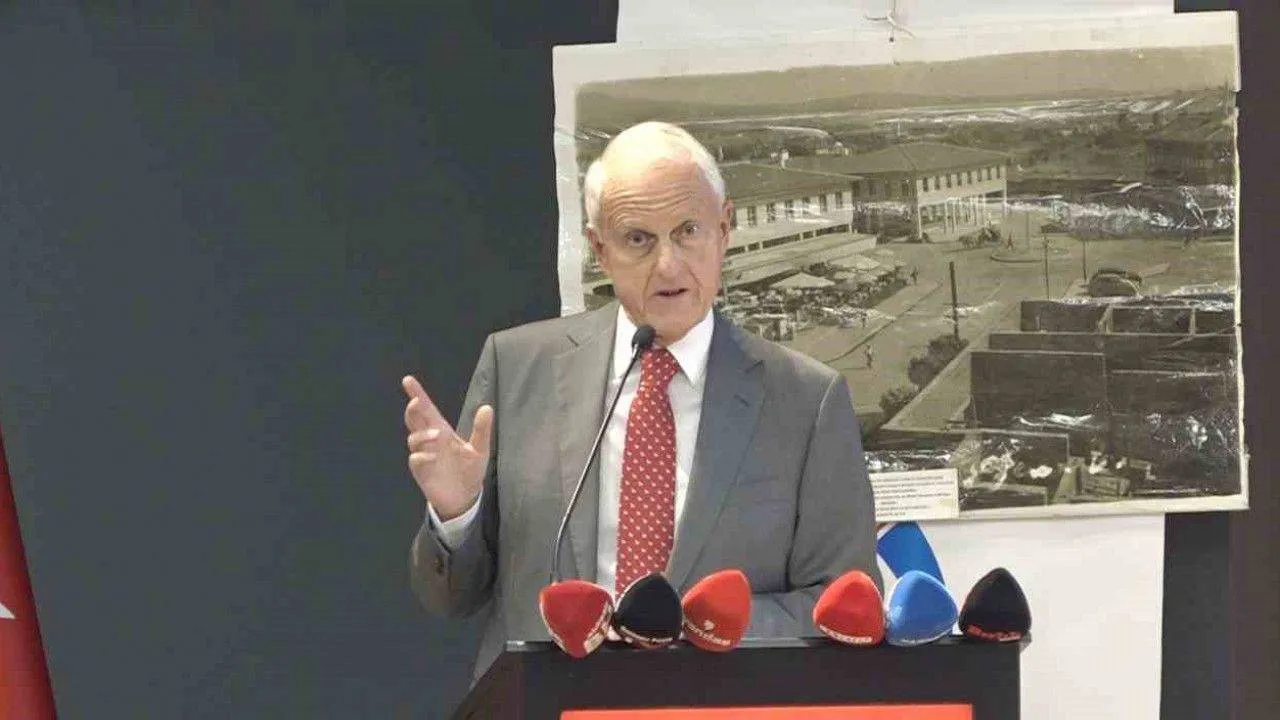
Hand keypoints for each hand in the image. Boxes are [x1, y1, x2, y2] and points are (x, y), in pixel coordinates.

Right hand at [402, 375, 493, 519]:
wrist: (465, 497)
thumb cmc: (470, 470)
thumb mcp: (480, 449)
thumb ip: (481, 430)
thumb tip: (487, 407)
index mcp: (442, 430)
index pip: (427, 409)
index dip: (417, 394)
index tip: (408, 380)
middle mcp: (430, 440)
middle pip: (415, 420)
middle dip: (413, 410)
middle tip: (416, 402)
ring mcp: (424, 454)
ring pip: (413, 438)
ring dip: (422, 434)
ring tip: (438, 436)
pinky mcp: (421, 470)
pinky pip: (415, 459)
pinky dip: (421, 456)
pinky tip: (432, 457)